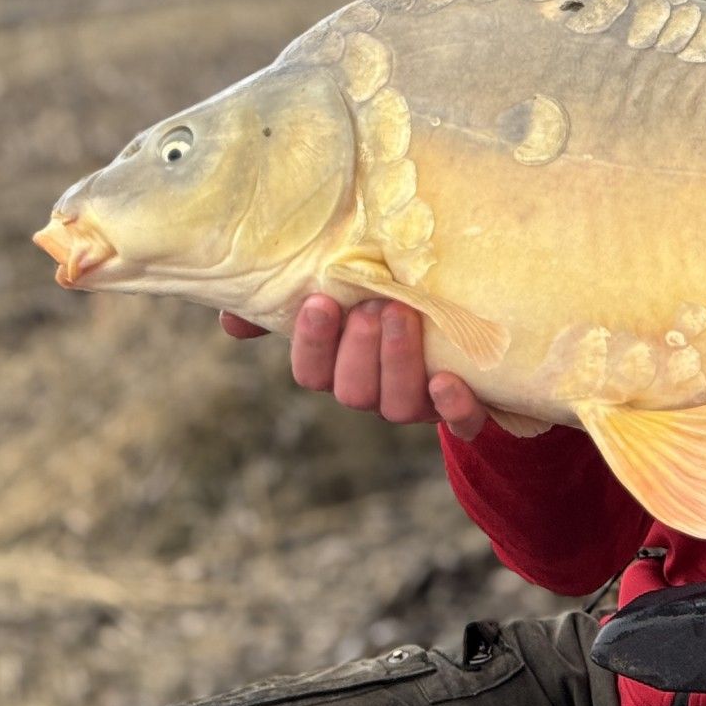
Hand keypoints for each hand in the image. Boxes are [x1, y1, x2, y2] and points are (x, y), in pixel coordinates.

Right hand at [219, 298, 488, 439]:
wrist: (474, 312)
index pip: (312, 371)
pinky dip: (455, 407)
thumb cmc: (392, 287)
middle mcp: (376, 388)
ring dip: (397, 363)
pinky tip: (448, 380)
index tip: (319, 301)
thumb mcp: (345, 282)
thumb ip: (287, 296)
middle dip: (357, 350)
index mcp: (341, 364)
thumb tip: (231, 321)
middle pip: (352, 390)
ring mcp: (421, 401)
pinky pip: (462, 423)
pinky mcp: (468, 406)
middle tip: (369, 306)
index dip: (312, 343)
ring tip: (403, 314)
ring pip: (397, 406)